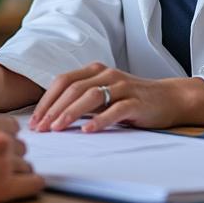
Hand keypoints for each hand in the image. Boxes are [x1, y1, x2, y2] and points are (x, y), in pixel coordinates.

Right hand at [0, 105, 44, 202]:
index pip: (10, 125)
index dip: (1, 135)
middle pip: (18, 143)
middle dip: (8, 152)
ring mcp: (3, 161)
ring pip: (25, 163)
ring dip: (15, 168)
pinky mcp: (4, 186)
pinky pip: (33, 183)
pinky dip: (32, 183)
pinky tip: (26, 184)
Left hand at [29, 62, 203, 132]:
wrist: (169, 98)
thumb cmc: (131, 100)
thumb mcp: (104, 96)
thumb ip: (82, 101)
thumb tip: (51, 117)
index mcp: (94, 71)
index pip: (63, 81)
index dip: (47, 100)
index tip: (34, 121)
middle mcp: (106, 75)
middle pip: (73, 88)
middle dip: (53, 109)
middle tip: (40, 128)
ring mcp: (122, 86)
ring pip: (90, 96)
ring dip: (71, 113)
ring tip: (57, 129)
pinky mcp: (136, 101)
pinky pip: (115, 110)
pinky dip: (99, 120)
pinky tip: (88, 131)